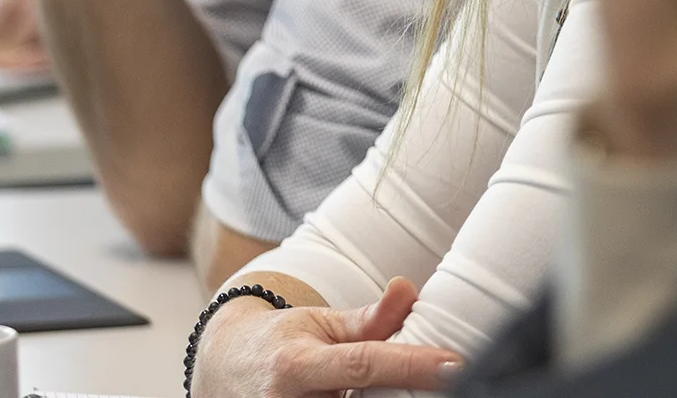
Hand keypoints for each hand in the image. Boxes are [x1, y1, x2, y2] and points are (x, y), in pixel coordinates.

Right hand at [190, 278, 462, 397]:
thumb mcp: (319, 324)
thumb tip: (408, 289)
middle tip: (437, 384)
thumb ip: (368, 318)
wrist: (221, 372)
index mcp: (296, 364)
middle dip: (403, 396)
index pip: (363, 363)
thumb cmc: (280, 345)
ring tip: (392, 390)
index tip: (455, 364)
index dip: (411, 365)